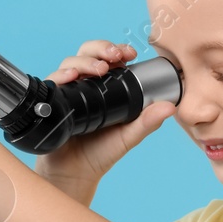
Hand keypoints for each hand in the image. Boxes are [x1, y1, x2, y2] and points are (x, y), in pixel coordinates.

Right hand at [34, 39, 175, 201]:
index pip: (109, 59)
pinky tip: (70, 77)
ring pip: (71, 63)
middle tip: (113, 56)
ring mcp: (67, 91)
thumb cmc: (102, 153)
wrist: (76, 173)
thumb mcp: (129, 136)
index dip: (117, 50)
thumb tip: (170, 107)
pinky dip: (61, 74)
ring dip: (85, 61)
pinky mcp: (52, 101)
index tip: (129, 54)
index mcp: (105, 88)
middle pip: (87, 53)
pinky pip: (52, 81)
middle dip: (100, 48)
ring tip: (99, 69)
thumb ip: (148, 122)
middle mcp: (84, 85)